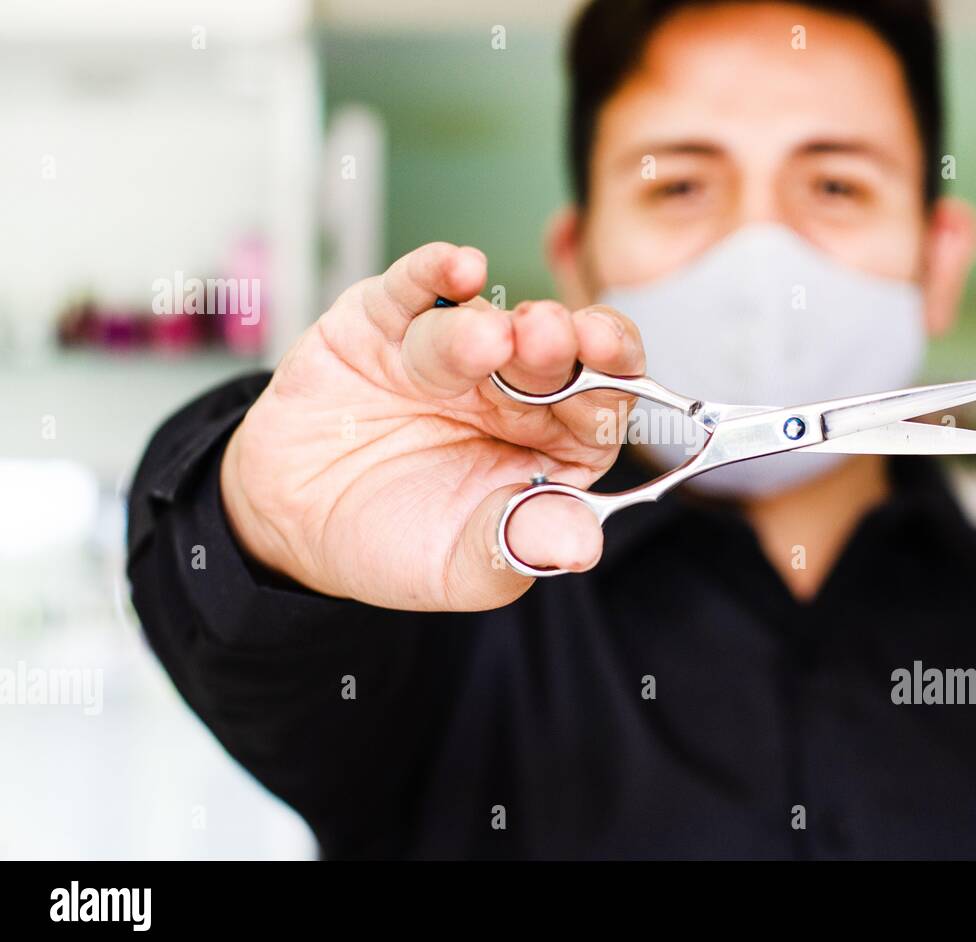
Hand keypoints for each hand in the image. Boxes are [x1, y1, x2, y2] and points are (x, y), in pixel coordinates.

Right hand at [219, 242, 643, 610]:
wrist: (293, 522)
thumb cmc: (395, 541)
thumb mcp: (464, 566)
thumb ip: (520, 548)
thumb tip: (582, 546)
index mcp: (554, 442)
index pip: (601, 404)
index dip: (608, 385)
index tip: (608, 374)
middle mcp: (513, 388)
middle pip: (552, 353)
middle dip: (556, 344)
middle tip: (551, 339)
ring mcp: (452, 350)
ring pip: (482, 322)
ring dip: (489, 326)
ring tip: (491, 339)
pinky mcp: (385, 321)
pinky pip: (413, 289)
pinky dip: (434, 272)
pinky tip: (459, 267)